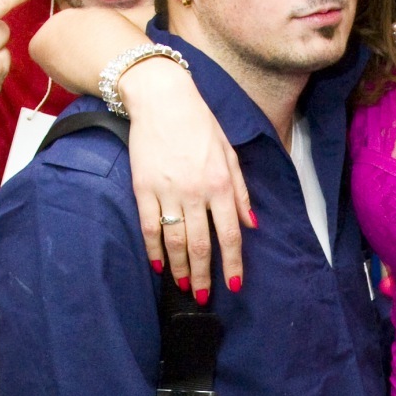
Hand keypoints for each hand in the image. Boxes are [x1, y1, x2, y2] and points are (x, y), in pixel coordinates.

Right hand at [121, 55, 254, 297]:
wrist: (162, 98)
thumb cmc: (200, 124)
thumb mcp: (229, 153)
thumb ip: (241, 191)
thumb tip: (252, 224)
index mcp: (221, 184)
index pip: (229, 234)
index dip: (232, 263)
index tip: (233, 284)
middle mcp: (195, 192)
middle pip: (200, 244)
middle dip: (205, 275)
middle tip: (205, 297)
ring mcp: (167, 192)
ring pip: (174, 241)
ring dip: (180, 268)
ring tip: (185, 287)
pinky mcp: (143, 188)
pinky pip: (149, 227)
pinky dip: (153, 249)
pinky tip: (158, 265)